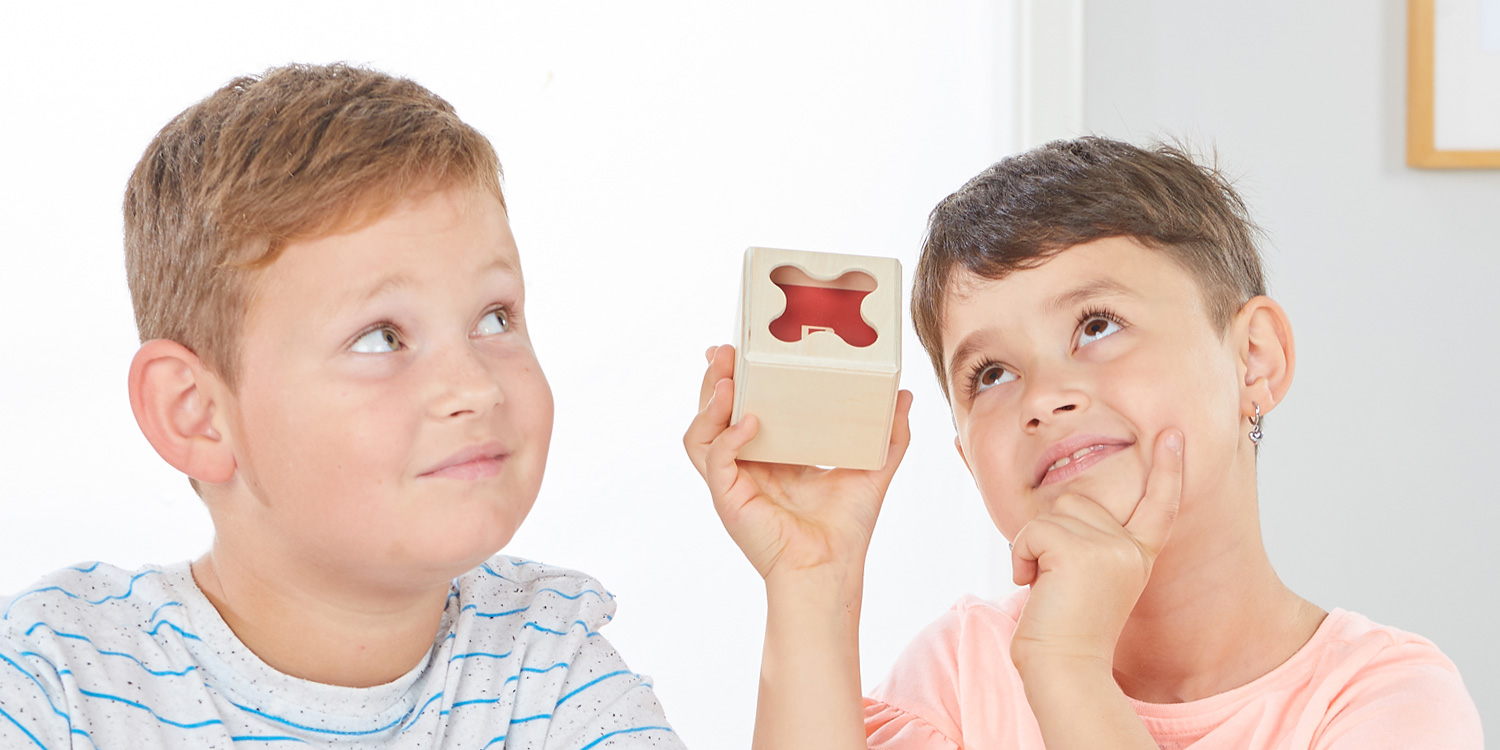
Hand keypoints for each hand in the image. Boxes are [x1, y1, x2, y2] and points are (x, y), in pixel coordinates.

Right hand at [682, 345, 912, 584]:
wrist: (831, 569)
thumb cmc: (846, 528)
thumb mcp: (872, 469)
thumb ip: (889, 433)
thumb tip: (904, 394)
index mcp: (772, 455)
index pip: (745, 407)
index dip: (739, 378)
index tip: (742, 348)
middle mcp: (746, 465)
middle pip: (713, 413)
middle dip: (714, 379)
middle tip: (724, 351)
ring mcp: (733, 481)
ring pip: (700, 433)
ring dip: (708, 401)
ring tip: (726, 377)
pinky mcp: (728, 497)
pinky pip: (715, 458)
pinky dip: (728, 437)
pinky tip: (750, 422)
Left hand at [1008, 430, 1183, 674]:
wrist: (1063, 667)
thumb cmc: (1064, 629)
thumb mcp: (1089, 578)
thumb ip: (1090, 543)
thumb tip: (1063, 509)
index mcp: (1137, 555)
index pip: (1158, 505)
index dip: (1167, 469)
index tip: (1173, 435)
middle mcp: (1130, 549)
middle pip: (1077, 500)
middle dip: (1051, 532)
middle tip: (1055, 580)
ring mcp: (1110, 549)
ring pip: (1052, 513)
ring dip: (1032, 546)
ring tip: (1045, 585)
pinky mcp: (1081, 551)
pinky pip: (1033, 530)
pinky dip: (1021, 555)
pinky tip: (1033, 585)